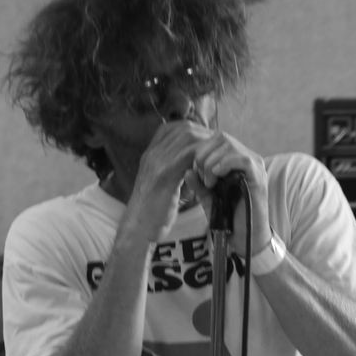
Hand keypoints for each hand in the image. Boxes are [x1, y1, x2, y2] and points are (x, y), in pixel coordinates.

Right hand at [127, 120, 210, 241]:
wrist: (138, 228)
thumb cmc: (153, 211)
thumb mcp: (162, 186)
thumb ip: (175, 172)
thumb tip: (195, 168)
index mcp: (150, 154)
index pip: (173, 127)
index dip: (194, 130)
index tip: (207, 142)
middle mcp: (152, 153)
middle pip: (183, 128)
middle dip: (204, 135)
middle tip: (218, 148)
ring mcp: (157, 162)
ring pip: (188, 138)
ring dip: (206, 146)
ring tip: (216, 158)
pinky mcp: (164, 174)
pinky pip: (189, 155)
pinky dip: (202, 158)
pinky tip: (209, 169)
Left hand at [184, 131, 271, 255]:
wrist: (245, 239)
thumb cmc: (229, 219)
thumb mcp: (209, 199)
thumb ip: (199, 184)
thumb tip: (187, 171)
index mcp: (235, 160)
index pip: (216, 139)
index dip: (201, 151)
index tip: (195, 172)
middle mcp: (247, 159)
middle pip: (222, 137)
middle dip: (204, 155)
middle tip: (201, 177)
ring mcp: (255, 166)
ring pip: (230, 146)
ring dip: (212, 162)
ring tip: (209, 182)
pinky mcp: (259, 177)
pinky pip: (242, 159)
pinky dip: (225, 165)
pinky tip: (216, 179)